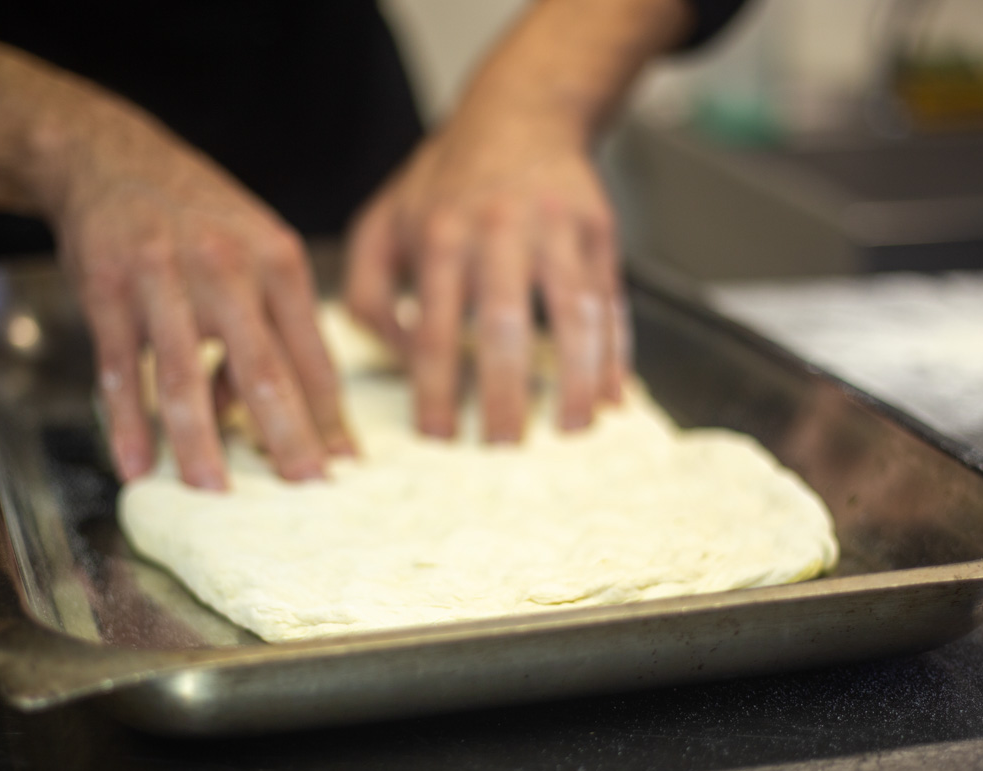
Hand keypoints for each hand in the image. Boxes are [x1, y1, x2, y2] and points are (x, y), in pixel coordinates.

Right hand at [53, 119, 353, 486]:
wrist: (110, 158)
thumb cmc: (196, 216)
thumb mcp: (253, 252)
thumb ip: (269, 327)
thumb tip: (264, 416)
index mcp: (278, 264)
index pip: (313, 356)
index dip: (330, 416)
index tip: (343, 463)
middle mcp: (228, 270)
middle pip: (264, 371)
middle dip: (288, 436)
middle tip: (304, 486)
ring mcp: (164, 281)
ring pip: (186, 378)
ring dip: (201, 442)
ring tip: (214, 492)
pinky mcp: (108, 292)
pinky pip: (122, 371)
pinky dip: (129, 422)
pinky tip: (137, 463)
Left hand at [345, 112, 626, 441]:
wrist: (521, 111)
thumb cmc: (447, 179)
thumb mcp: (383, 221)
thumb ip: (366, 290)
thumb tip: (394, 353)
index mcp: (440, 236)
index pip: (434, 330)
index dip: (436, 390)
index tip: (440, 437)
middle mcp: (499, 231)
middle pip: (504, 328)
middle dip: (505, 396)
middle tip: (504, 449)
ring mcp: (556, 230)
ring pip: (572, 316)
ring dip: (574, 380)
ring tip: (570, 430)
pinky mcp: (598, 230)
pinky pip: (611, 300)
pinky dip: (616, 352)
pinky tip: (610, 394)